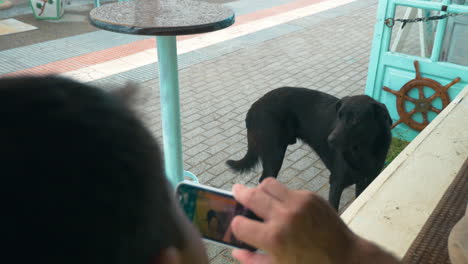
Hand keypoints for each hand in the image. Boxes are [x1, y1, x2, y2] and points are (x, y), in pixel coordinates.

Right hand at [230, 178, 356, 263]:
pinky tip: (285, 206)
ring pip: (268, 184)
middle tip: (236, 192)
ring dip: (260, 189)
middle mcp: (284, 216)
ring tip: (260, 196)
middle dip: (240, 194)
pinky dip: (282, 196)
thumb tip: (235, 251)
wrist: (346, 258)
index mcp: (273, 238)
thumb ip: (253, 261)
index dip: (236, 225)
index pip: (239, 223)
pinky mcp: (310, 196)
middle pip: (250, 195)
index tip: (239, 225)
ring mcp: (298, 203)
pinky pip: (288, 189)